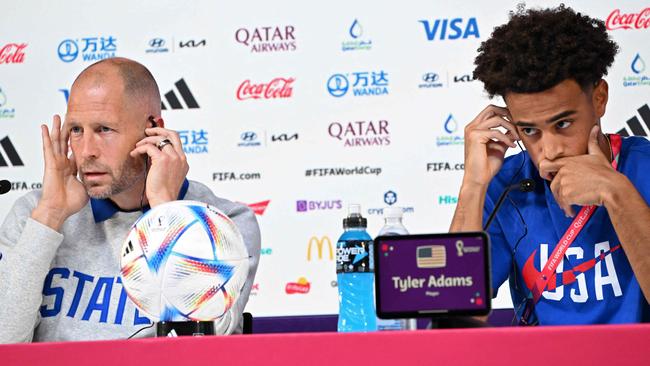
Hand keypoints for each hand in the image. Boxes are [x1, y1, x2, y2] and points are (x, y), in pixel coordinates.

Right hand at [32, 115, 88, 230]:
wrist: (60, 209)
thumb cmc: (71, 202)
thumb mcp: (86, 186)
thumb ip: (91, 179)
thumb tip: (102, 176)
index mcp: (71, 169)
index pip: (74, 151)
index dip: (77, 142)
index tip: (80, 132)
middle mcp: (63, 164)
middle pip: (64, 143)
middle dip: (66, 131)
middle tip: (68, 118)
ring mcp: (56, 163)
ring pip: (56, 142)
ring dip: (56, 129)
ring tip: (56, 116)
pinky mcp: (50, 164)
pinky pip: (48, 148)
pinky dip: (45, 137)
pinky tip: (43, 127)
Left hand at [130, 127, 188, 206]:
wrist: (164, 201)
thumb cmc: (163, 192)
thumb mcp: (168, 175)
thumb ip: (166, 163)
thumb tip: (152, 153)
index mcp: (184, 162)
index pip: (176, 141)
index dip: (165, 136)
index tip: (154, 137)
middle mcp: (181, 157)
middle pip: (172, 134)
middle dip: (159, 129)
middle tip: (147, 131)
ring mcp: (173, 157)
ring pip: (159, 138)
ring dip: (146, 140)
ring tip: (137, 146)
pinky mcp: (162, 159)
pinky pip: (149, 147)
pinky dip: (140, 148)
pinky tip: (134, 154)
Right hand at [462, 105, 519, 186]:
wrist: (478, 178)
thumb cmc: (486, 165)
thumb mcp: (499, 146)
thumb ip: (505, 135)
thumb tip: (515, 127)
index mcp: (475, 127)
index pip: (491, 111)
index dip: (505, 113)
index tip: (517, 122)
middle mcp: (471, 126)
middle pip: (492, 108)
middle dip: (507, 113)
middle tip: (517, 124)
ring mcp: (472, 130)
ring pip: (497, 119)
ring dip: (511, 127)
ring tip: (517, 138)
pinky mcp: (475, 136)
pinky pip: (497, 132)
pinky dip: (507, 138)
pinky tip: (511, 146)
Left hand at [539, 125, 619, 216]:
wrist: (611, 187)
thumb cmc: (606, 173)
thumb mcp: (597, 154)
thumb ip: (592, 142)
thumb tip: (595, 129)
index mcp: (568, 161)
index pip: (545, 164)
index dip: (544, 171)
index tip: (548, 176)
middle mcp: (563, 171)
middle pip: (551, 182)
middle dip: (555, 189)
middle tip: (561, 195)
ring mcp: (564, 183)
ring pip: (556, 194)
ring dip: (562, 201)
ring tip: (569, 205)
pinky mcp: (567, 194)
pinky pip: (562, 203)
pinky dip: (566, 208)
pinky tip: (571, 211)